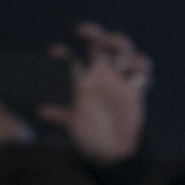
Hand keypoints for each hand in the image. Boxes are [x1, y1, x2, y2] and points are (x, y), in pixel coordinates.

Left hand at [45, 22, 151, 162]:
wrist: (114, 151)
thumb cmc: (90, 137)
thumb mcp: (74, 127)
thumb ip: (62, 116)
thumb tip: (41, 110)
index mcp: (82, 80)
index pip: (71, 59)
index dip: (62, 54)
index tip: (53, 51)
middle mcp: (100, 74)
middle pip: (99, 43)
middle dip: (94, 33)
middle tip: (85, 33)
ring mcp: (119, 78)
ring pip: (123, 49)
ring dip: (119, 43)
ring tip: (116, 53)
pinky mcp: (136, 88)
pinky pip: (143, 71)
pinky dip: (142, 67)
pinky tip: (139, 72)